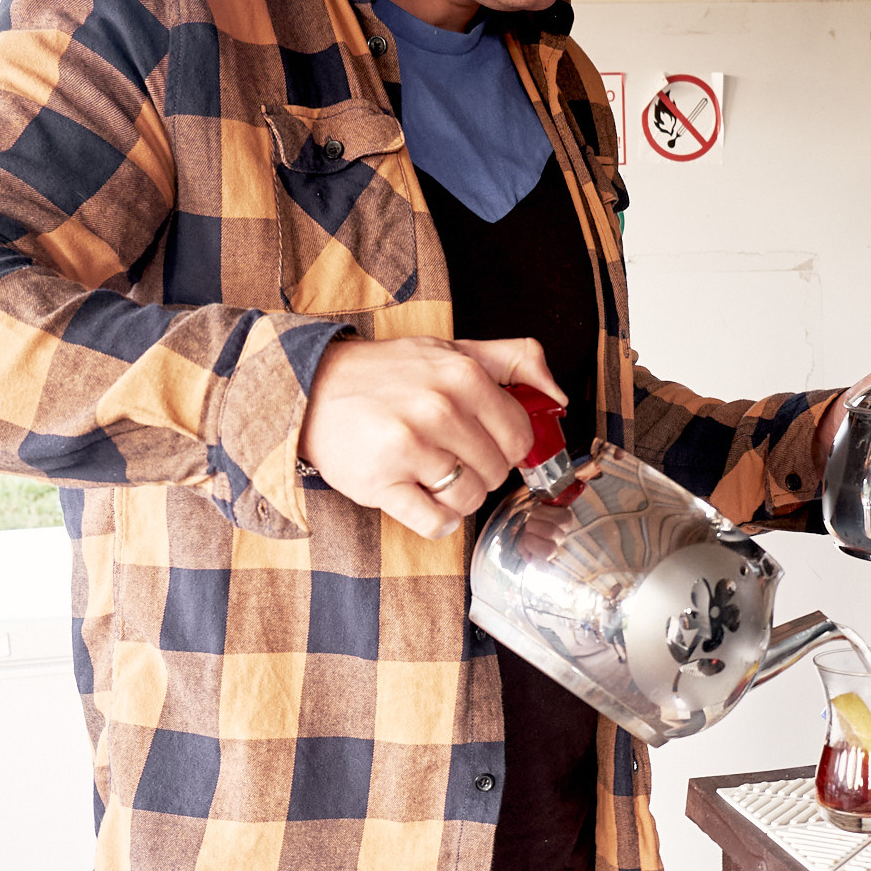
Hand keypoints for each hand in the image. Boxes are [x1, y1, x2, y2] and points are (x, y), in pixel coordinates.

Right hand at [300, 333, 565, 538]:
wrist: (311, 388)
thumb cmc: (387, 375)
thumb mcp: (450, 347)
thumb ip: (512, 359)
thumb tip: (558, 393)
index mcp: (463, 375)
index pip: (519, 436)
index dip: (505, 448)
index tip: (483, 444)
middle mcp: (439, 409)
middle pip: (496, 472)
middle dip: (478, 472)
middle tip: (448, 457)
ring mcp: (410, 448)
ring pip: (469, 499)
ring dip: (454, 497)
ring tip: (429, 475)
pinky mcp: (382, 483)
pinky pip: (435, 524)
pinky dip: (435, 521)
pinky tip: (420, 500)